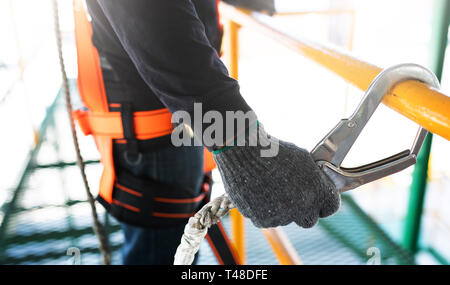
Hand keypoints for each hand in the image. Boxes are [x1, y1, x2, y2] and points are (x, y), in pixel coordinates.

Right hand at [213, 124, 339, 227]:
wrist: (244, 153)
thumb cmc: (274, 151)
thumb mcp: (303, 159)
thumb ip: (315, 177)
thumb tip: (317, 185)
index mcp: (318, 192)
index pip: (331, 207)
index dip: (324, 202)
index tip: (316, 198)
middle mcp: (303, 208)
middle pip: (309, 220)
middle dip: (304, 211)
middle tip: (292, 196)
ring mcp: (282, 216)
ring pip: (286, 219)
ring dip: (281, 208)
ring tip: (270, 187)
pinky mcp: (263, 220)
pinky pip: (268, 219)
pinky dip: (264, 210)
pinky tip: (259, 192)